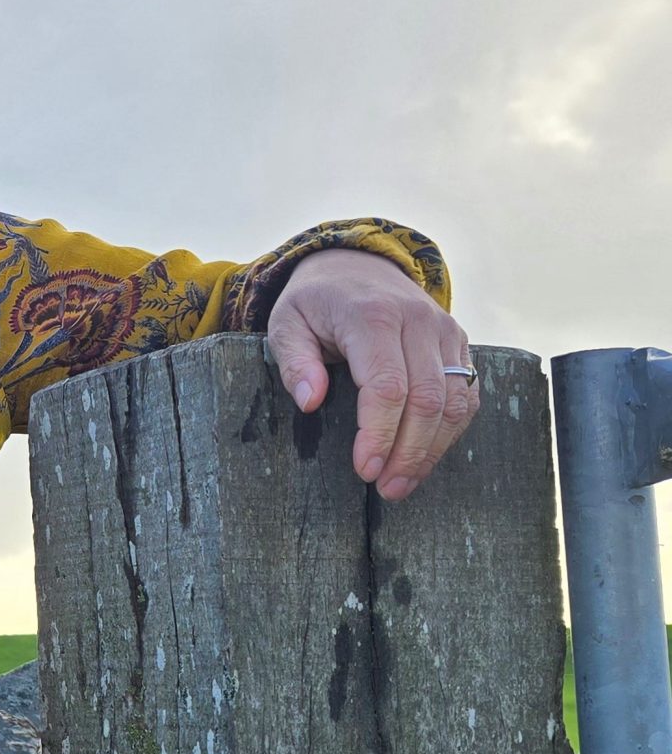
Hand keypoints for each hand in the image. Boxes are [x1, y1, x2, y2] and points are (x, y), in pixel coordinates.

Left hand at [266, 248, 478, 500]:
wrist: (357, 264)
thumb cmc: (315, 302)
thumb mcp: (286, 324)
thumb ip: (294, 362)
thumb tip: (311, 402)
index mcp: (372, 317)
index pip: (387, 386)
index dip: (380, 434)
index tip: (364, 469)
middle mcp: (418, 322)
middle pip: (428, 399)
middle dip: (410, 452)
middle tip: (387, 489)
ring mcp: (444, 331)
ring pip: (456, 400)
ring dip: (433, 449)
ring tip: (403, 483)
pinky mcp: (458, 342)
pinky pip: (468, 392)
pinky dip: (451, 430)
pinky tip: (425, 455)